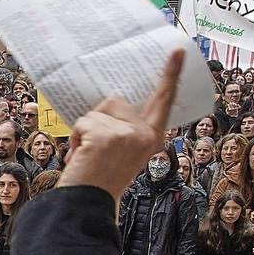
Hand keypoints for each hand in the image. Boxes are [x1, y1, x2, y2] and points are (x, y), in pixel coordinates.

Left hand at [58, 49, 184, 200]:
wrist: (88, 204)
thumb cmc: (100, 178)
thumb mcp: (123, 151)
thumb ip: (125, 128)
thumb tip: (112, 104)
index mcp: (152, 137)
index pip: (164, 100)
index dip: (170, 75)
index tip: (177, 51)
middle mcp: (145, 134)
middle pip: (115, 101)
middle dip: (98, 119)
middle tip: (94, 149)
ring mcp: (128, 134)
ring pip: (96, 111)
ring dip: (85, 130)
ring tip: (88, 155)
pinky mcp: (108, 135)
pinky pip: (82, 122)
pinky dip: (76, 139)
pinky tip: (81, 158)